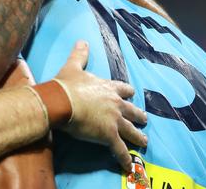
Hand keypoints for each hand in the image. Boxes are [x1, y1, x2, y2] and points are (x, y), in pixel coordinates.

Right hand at [53, 41, 147, 170]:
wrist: (61, 101)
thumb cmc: (66, 84)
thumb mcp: (73, 66)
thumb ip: (80, 55)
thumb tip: (82, 40)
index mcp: (108, 88)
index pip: (123, 89)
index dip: (128, 92)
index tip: (132, 94)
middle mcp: (115, 104)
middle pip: (132, 111)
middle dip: (138, 116)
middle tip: (144, 120)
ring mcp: (114, 121)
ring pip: (131, 131)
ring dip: (138, 137)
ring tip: (144, 142)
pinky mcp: (109, 135)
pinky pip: (120, 149)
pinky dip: (125, 158)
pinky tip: (129, 165)